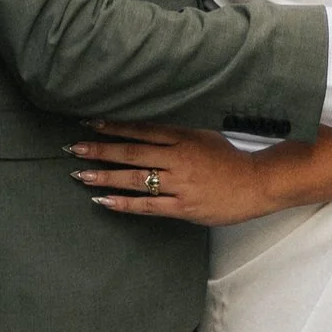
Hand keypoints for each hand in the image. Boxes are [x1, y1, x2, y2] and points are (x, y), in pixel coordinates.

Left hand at [68, 126, 284, 227]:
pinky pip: (148, 205)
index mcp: (183, 137)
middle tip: (74, 148)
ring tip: (80, 174)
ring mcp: (180, 184)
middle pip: (132, 152)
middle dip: (100, 149)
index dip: (114, 126)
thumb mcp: (204, 136)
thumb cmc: (231, 160)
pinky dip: (124, 203)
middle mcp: (178, 158)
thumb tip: (148, 131)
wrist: (257, 183)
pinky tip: (104, 201)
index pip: (141, 130)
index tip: (89, 123)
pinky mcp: (183, 207)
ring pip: (136, 178)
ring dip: (106, 176)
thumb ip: (177, 135)